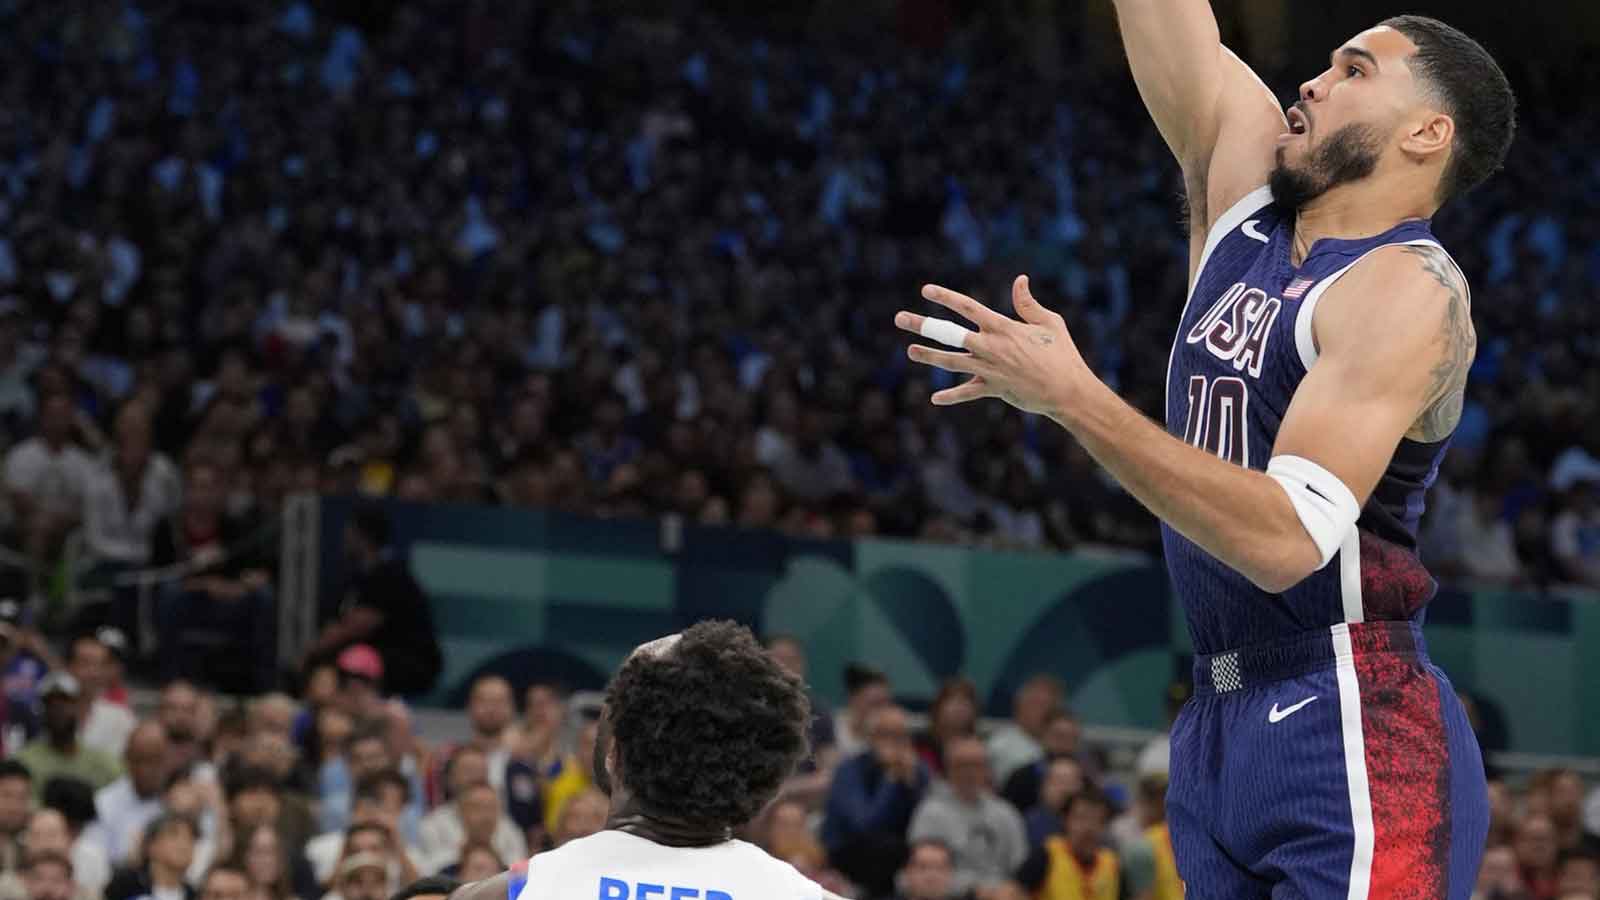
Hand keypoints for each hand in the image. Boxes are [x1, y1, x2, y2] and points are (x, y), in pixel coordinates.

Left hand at [895, 275, 1093, 417]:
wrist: (1068, 391)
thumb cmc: (1062, 354)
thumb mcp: (1049, 323)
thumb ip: (1028, 303)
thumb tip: (1019, 279)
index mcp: (1003, 327)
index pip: (968, 307)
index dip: (946, 297)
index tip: (926, 290)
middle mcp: (991, 346)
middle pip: (949, 333)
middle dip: (923, 325)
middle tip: (899, 318)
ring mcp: (989, 369)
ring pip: (951, 362)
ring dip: (928, 356)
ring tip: (910, 351)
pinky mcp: (993, 389)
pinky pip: (968, 393)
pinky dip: (952, 397)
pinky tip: (934, 400)